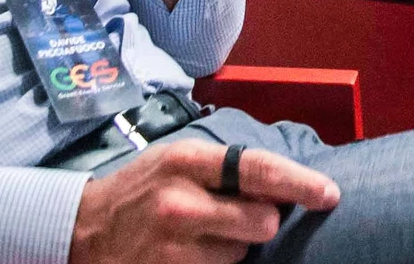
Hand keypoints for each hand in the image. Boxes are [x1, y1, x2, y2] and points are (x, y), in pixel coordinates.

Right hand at [69, 139, 339, 263]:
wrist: (83, 231)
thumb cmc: (141, 189)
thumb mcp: (176, 160)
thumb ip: (225, 167)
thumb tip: (285, 183)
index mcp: (186, 161)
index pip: (258, 170)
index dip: (300, 183)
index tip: (330, 194)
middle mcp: (181, 203)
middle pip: (262, 221)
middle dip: (262, 221)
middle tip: (238, 215)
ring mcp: (174, 247)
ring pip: (242, 254)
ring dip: (234, 247)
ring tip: (200, 235)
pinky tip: (191, 255)